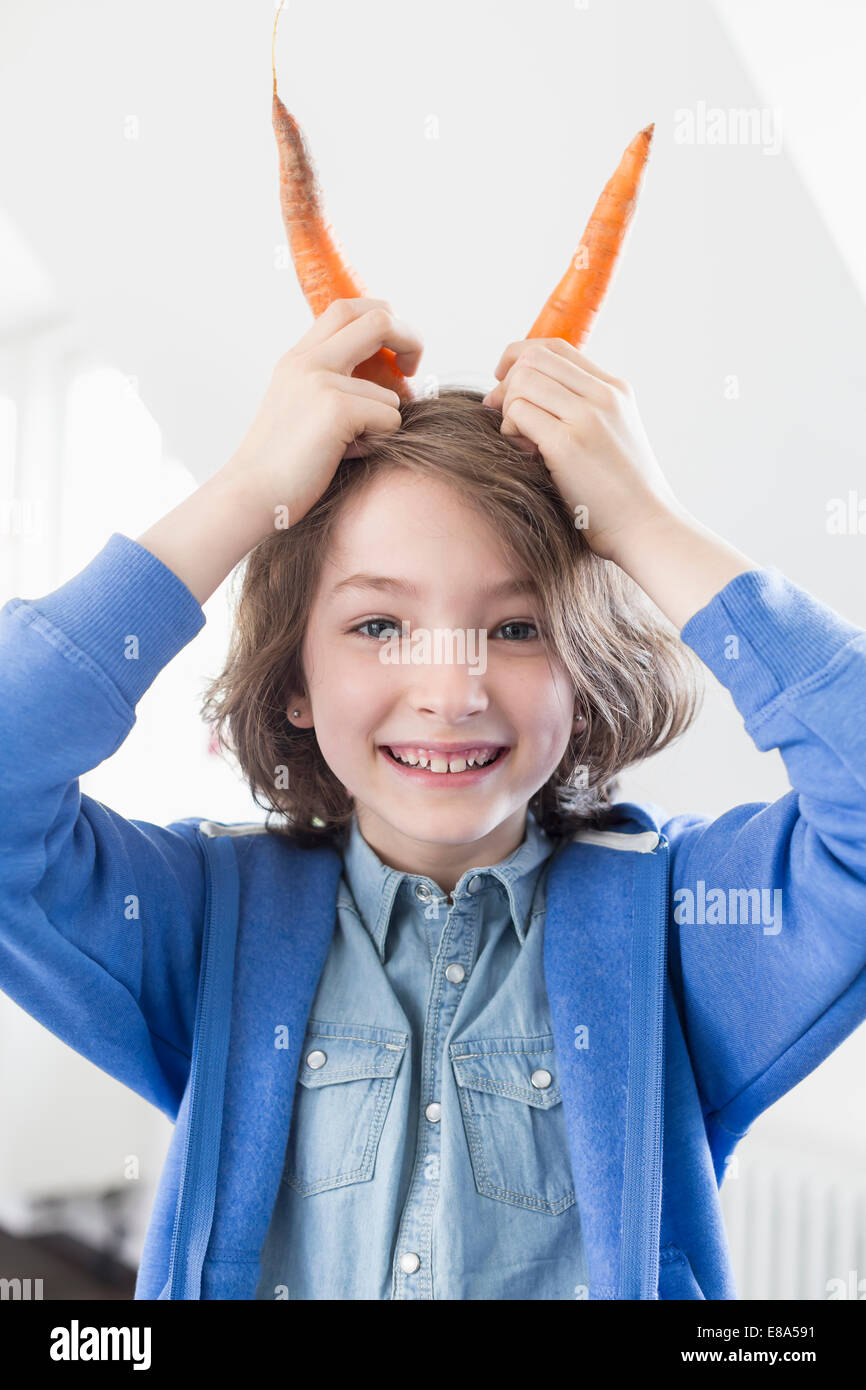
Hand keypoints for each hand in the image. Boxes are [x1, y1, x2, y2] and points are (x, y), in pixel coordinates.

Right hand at [225, 297, 422, 526]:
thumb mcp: (302, 409)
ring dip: (385, 424)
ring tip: (351, 446)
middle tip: (413, 369)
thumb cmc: (285, 465)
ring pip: (391, 391)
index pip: (347, 308)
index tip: (394, 354)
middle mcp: (307, 361)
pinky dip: (380, 442)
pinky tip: (347, 456)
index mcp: (298, 358)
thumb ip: (334, 384)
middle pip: (378, 318)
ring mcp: (320, 380)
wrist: (251, 495)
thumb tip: (394, 378)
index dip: (383, 318)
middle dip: (410, 339)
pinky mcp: (336, 408)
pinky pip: (390, 418)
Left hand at [481, 339, 683, 563]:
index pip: (556, 348)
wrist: (646, 527)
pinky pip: (519, 413)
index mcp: (615, 389)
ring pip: (523, 381)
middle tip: (496, 412)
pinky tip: (525, 454)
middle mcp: (604, 395)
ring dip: (508, 409)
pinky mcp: (568, 443)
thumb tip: (520, 394)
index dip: (520, 356)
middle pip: (534, 358)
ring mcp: (588, 416)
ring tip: (519, 440)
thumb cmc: (619, 494)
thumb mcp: (609, 438)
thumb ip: (578, 411)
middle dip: (506, 382)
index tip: (502, 379)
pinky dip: (510, 431)